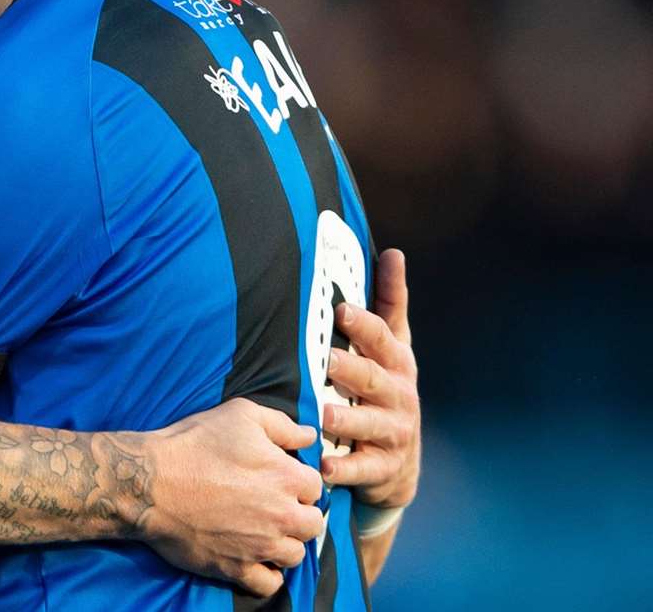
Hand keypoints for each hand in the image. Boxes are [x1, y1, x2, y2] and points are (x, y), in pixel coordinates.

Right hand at [137, 397, 323, 597]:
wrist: (152, 482)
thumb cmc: (195, 444)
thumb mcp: (240, 415)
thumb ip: (282, 425)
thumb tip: (308, 436)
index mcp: (286, 477)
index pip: (315, 485)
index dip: (297, 480)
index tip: (278, 478)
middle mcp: (282, 515)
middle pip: (312, 524)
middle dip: (298, 513)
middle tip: (273, 505)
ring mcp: (260, 546)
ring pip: (295, 555)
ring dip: (284, 543)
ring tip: (264, 530)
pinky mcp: (237, 568)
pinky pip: (269, 584)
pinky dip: (266, 573)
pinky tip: (254, 557)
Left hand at [321, 248, 419, 509]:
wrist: (399, 461)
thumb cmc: (383, 388)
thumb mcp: (393, 346)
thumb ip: (390, 302)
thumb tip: (393, 252)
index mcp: (396, 361)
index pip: (382, 337)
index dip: (364, 323)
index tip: (341, 309)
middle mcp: (398, 394)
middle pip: (373, 379)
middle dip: (351, 369)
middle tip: (327, 360)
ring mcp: (392, 432)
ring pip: (367, 424)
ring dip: (345, 420)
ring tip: (322, 414)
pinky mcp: (383, 468)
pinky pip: (362, 469)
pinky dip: (344, 469)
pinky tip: (324, 466)